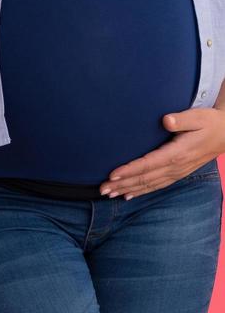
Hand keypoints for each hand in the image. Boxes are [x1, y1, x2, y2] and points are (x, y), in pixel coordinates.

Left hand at [102, 108, 224, 198]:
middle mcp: (175, 167)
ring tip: (109, 194)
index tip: (112, 174)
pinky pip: (157, 186)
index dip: (130, 170)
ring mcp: (177, 172)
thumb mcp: (199, 117)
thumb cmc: (210, 123)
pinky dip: (141, 191)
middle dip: (122, 184)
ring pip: (148, 184)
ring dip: (128, 190)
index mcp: (178, 153)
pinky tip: (127, 196)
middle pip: (144, 178)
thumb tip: (166, 120)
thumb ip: (182, 119)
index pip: (148, 164)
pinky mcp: (178, 174)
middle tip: (102, 189)